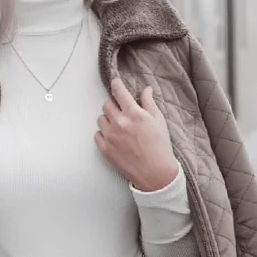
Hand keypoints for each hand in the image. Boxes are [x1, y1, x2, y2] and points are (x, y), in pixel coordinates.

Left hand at [94, 76, 178, 191]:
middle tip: (122, 112)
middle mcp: (120, 123)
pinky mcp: (105, 149)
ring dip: (108, 119)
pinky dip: (104, 134)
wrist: (155, 173)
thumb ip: (149, 103)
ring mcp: (110, 137)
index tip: (115, 83)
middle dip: (114, 106)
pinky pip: (97, 134)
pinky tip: (115, 138)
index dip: (116, 85)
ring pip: (101, 119)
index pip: (119, 92)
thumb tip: (146, 89)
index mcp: (134, 114)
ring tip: (120, 127)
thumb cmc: (159, 146)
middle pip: (107, 105)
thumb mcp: (158, 121)